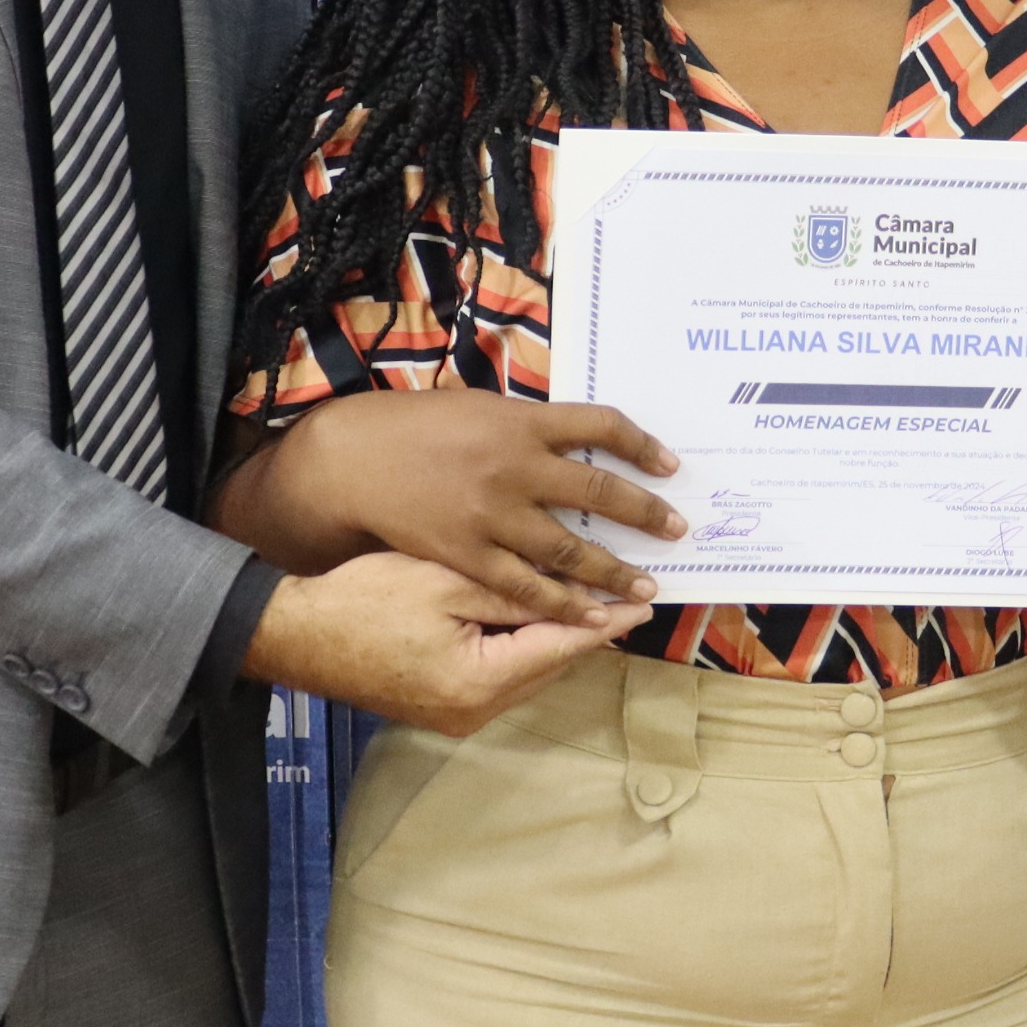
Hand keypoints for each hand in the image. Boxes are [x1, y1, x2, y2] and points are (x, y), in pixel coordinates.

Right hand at [226, 385, 687, 620]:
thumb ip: (527, 432)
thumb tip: (581, 447)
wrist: (350, 463)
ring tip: (645, 586)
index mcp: (519, 424)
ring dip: (612, 572)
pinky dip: (561, 605)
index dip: (640, 449)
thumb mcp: (477, 410)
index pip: (599, 429)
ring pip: (567, 555)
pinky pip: (524, 590)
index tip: (669, 466)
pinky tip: (588, 617)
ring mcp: (490, 519)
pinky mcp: (466, 557)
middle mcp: (513, 469)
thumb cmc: (413, 430)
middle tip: (676, 530)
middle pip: (595, 498)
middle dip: (642, 515)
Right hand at [238, 549, 643, 737]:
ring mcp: (456, 718)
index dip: (604, 620)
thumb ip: (515, 591)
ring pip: (526, 673)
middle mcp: (473, 712)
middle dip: (585, 630)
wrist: (297, 636)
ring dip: (554, 639)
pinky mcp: (442, 710)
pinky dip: (521, 649)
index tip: (642, 601)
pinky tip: (533, 619)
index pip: (560, 647)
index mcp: (477, 682)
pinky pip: (500, 678)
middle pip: (548, 666)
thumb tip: (575, 593)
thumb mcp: (446, 581)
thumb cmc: (363, 600)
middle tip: (624, 594)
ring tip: (590, 602)